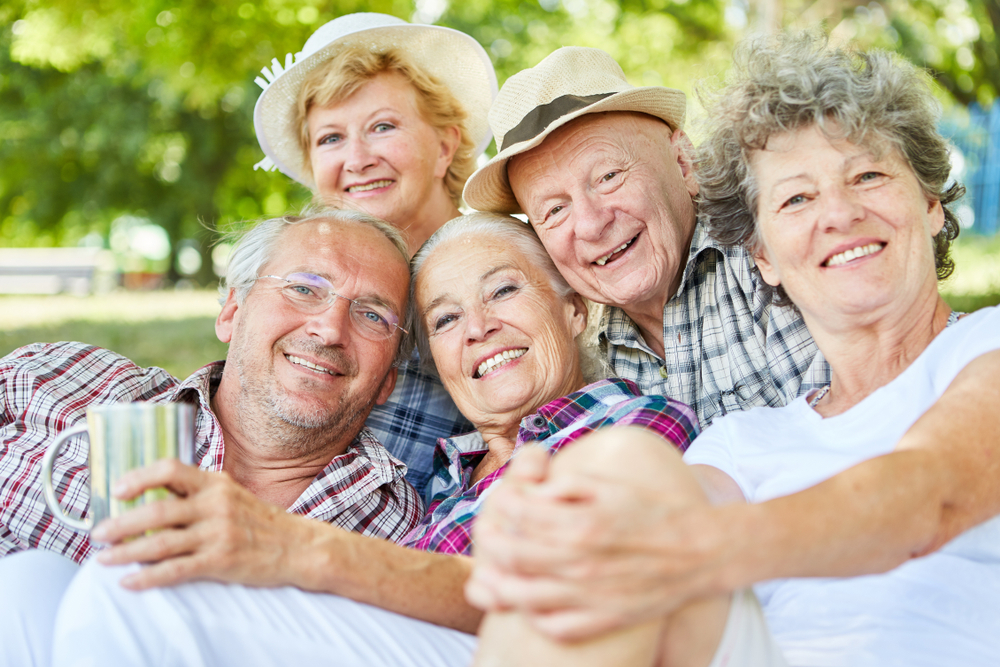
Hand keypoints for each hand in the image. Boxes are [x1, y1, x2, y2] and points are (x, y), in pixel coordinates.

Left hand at [91, 459, 315, 590]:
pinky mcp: (221, 561)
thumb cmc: (261, 522)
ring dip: (125, 552)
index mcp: (216, 483)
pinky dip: (148, 577)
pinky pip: (175, 570)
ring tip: (104, 559)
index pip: (171, 469)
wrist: (299, 546)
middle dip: (121, 524)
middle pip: (157, 511)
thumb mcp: (232, 495)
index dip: (139, 478)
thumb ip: (199, 493)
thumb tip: (154, 496)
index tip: (118, 490)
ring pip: (160, 543)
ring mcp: (219, 533)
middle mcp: (216, 505)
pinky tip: (130, 582)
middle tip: (98, 534)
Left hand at [466, 445, 736, 639]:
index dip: (499, 506)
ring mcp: (591, 596)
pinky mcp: (603, 619)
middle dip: (490, 544)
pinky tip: (529, 601)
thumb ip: (567, 485)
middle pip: (513, 556)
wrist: (700, 552)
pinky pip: (553, 625)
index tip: (497, 502)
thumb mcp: (610, 486)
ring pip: (523, 596)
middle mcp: (582, 562)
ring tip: (492, 573)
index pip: (519, 516)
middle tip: (486, 537)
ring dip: (499, 583)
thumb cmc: (652, 512)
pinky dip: (533, 614)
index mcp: (582, 523)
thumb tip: (533, 490)